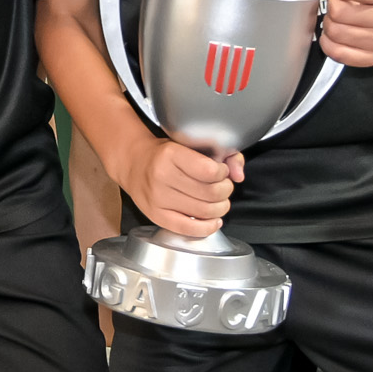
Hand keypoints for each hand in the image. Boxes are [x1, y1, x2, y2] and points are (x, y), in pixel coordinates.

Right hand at [114, 133, 243, 239]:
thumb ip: (223, 153)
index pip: (210, 171)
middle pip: (210, 193)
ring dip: (220, 208)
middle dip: (226, 191)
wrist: (133, 163)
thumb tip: (239, 174)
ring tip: (219, 201)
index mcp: (171, 154)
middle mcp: (162, 177)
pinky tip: (214, 220)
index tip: (221, 171)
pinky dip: (207, 227)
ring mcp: (158, 199)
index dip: (223, 173)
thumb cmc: (165, 153)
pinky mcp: (156, 216)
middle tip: (223, 187)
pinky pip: (188, 228)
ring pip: (204, 211)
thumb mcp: (190, 143)